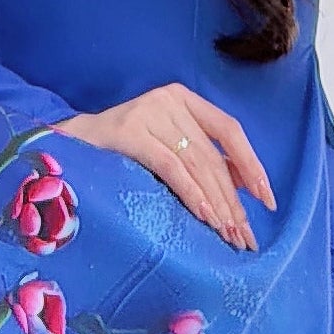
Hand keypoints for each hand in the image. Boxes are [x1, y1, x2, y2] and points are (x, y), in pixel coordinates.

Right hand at [53, 82, 275, 250]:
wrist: (66, 145)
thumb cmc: (119, 151)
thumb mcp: (164, 144)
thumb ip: (199, 157)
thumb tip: (243, 187)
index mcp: (182, 98)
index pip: (228, 130)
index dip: (251, 165)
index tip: (266, 199)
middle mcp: (169, 99)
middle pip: (212, 155)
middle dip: (232, 199)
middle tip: (244, 235)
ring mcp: (149, 113)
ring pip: (196, 164)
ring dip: (216, 203)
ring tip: (228, 233)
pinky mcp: (130, 132)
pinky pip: (171, 168)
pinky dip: (192, 194)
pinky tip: (205, 217)